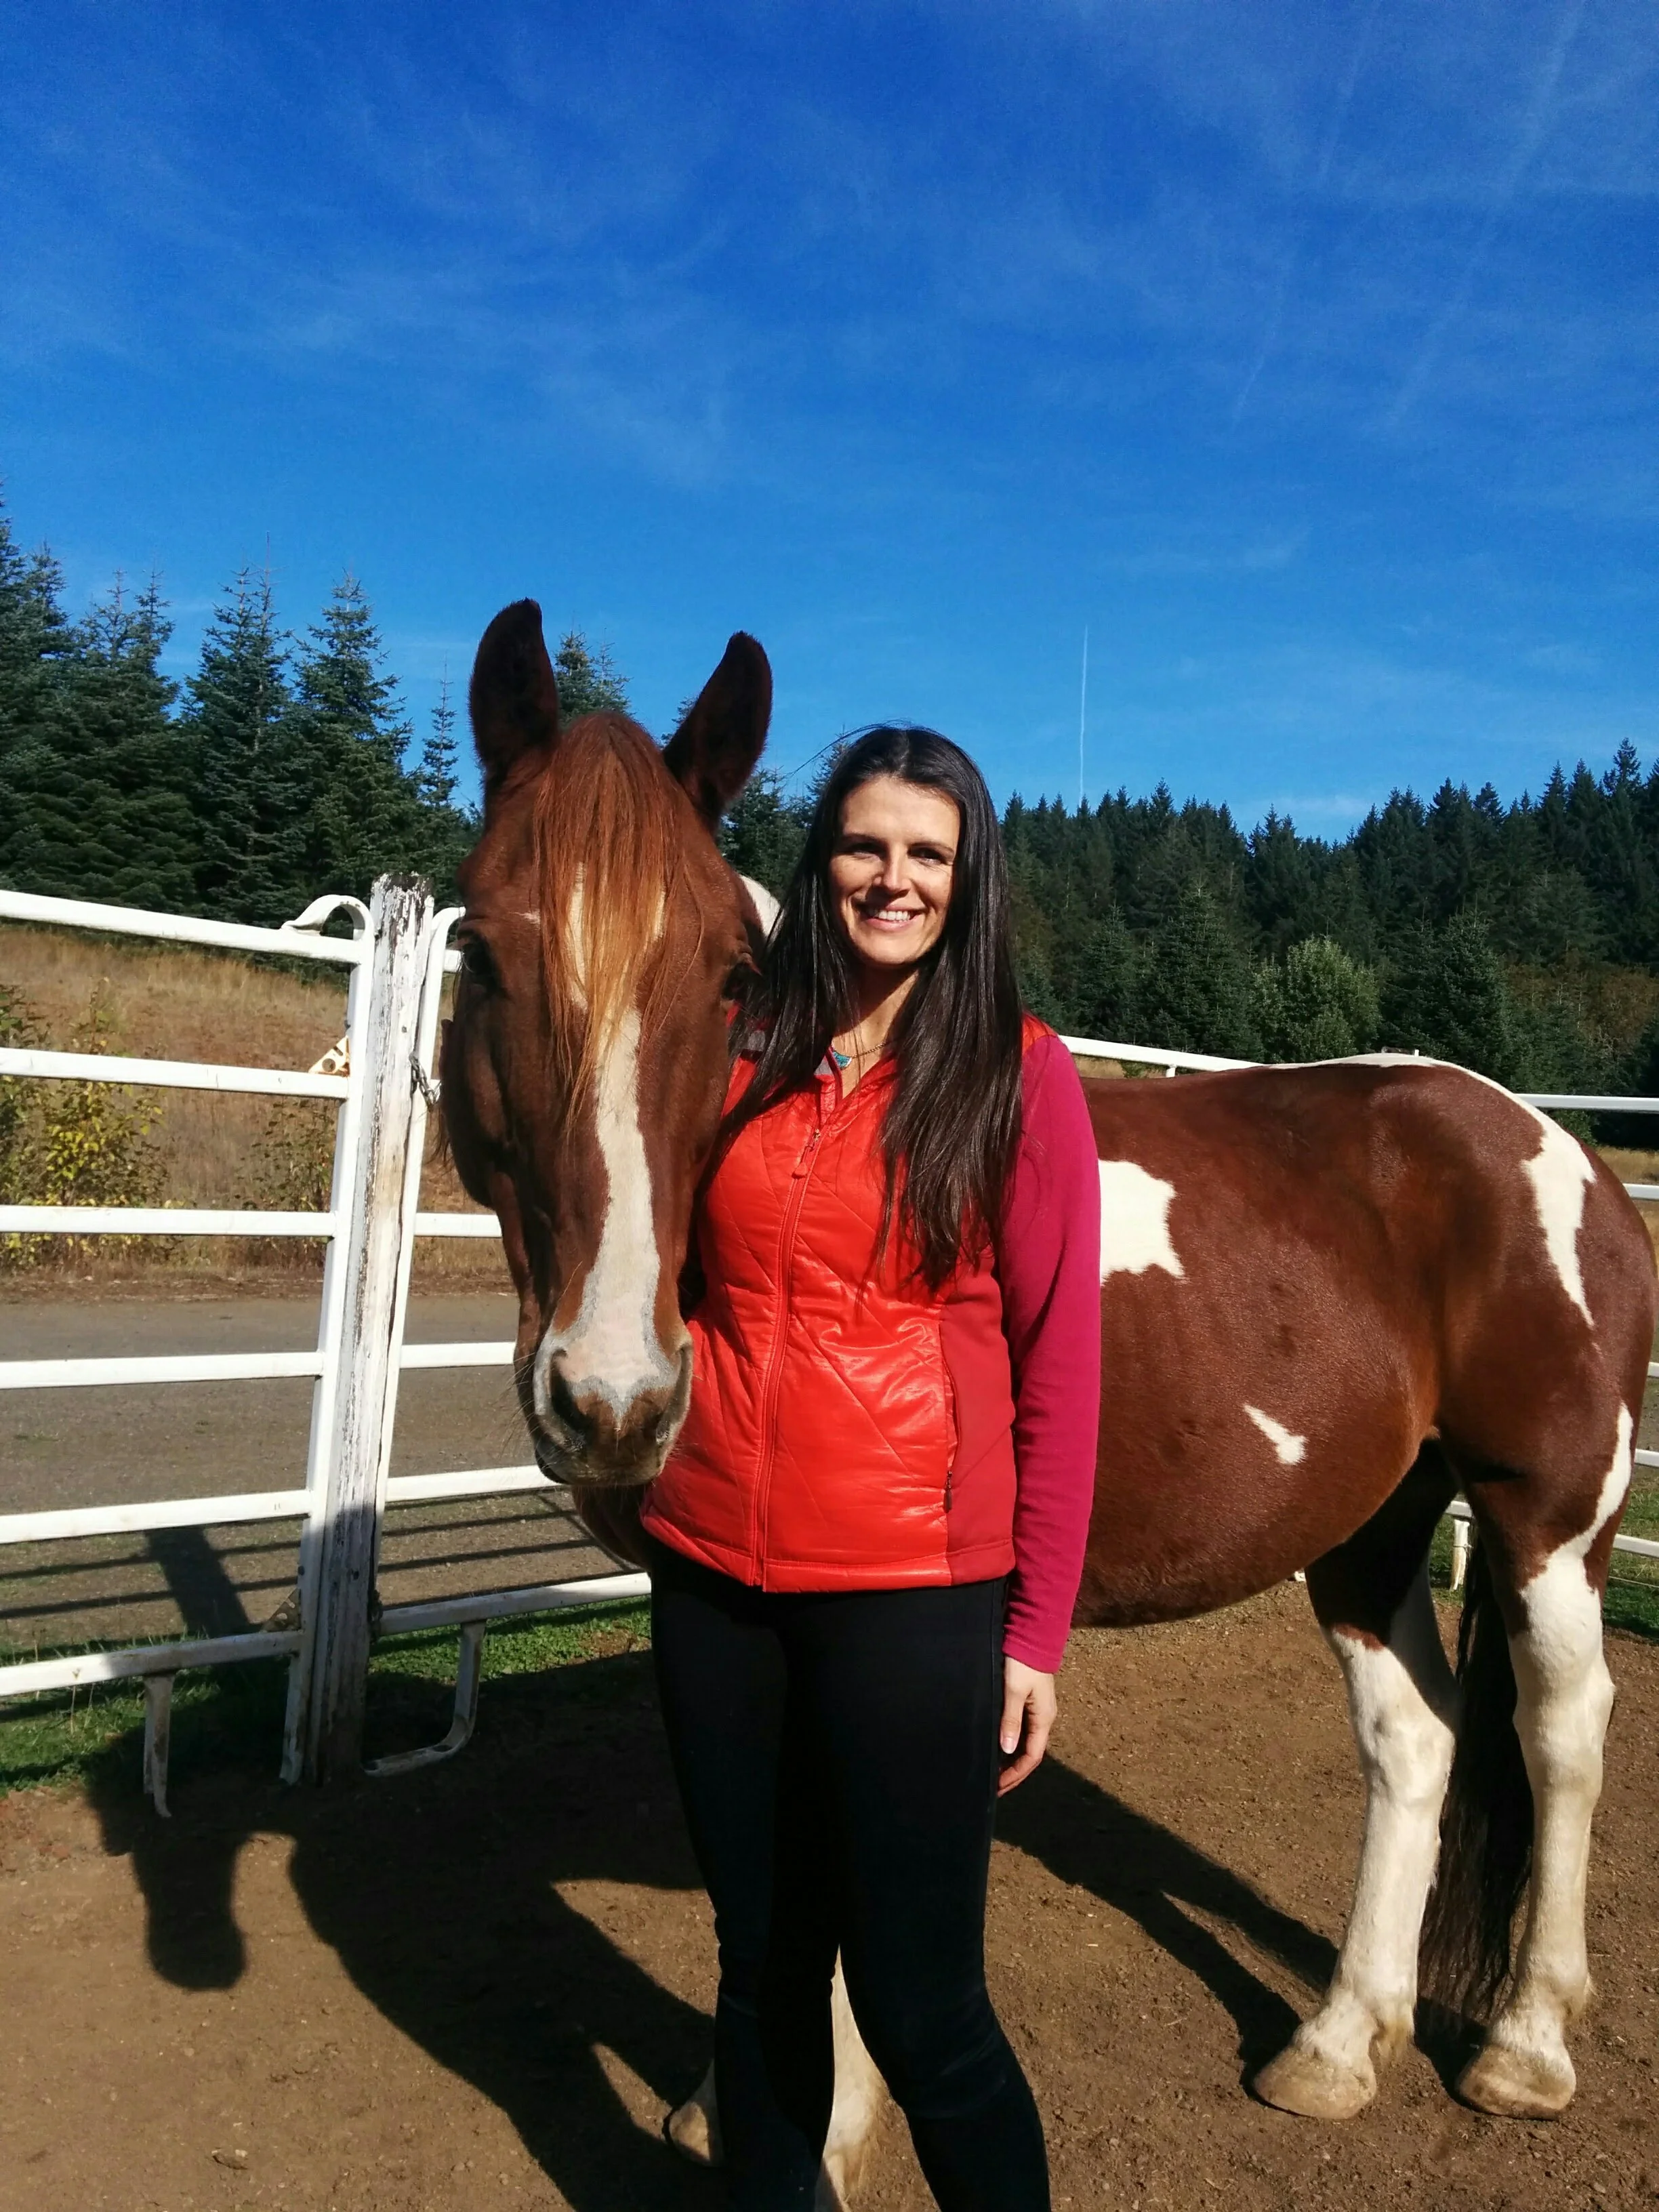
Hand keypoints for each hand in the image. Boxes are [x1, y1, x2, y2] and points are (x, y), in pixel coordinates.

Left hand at [997, 1658, 1055, 1794]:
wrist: (1031, 1634)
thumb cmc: (1022, 1662)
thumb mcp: (1013, 1691)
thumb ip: (1010, 1720)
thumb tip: (1008, 1750)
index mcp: (1043, 1719)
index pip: (1032, 1756)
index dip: (1016, 1774)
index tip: (999, 1787)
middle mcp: (1043, 1717)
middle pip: (1030, 1753)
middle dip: (1014, 1771)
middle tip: (994, 1785)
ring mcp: (1037, 1709)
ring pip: (1026, 1742)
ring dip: (1012, 1758)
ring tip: (994, 1770)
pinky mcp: (1029, 1700)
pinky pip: (1022, 1729)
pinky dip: (1012, 1742)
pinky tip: (999, 1745)